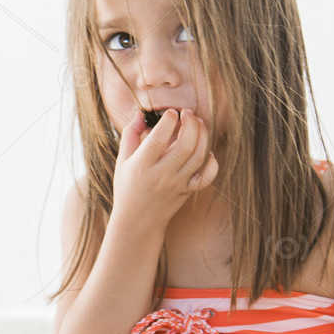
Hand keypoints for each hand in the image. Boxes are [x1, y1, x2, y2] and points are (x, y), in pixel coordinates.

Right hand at [112, 105, 218, 229]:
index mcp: (142, 165)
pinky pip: (207, 175)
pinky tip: (205, 149)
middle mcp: (161, 175)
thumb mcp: (122, 160)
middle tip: (188, 113)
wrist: (137, 221)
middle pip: (185, 145)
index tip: (171, 113)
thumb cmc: (127, 187)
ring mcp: (177, 184)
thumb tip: (141, 114)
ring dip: (202, 135)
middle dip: (191, 123)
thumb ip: (130, 134)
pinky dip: (211, 161)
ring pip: (198, 156)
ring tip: (199, 123)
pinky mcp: (188, 191)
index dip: (168, 120)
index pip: (159, 138)